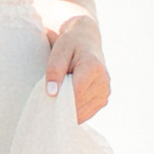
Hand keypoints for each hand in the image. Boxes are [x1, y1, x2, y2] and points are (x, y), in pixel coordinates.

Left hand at [42, 7, 110, 123]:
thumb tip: (51, 93)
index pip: (75, 93)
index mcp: (93, 67)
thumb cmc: (71, 43)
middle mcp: (104, 81)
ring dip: (69, 108)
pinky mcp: (104, 99)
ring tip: (62, 93)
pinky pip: (87, 113)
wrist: (87, 39)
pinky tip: (69, 99)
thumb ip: (54, 70)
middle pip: (79, 104)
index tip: (47, 97)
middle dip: (63, 103)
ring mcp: (106, 91)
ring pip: (83, 112)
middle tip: (52, 94)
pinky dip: (76, 111)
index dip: (59, 98)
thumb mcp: (59, 50)